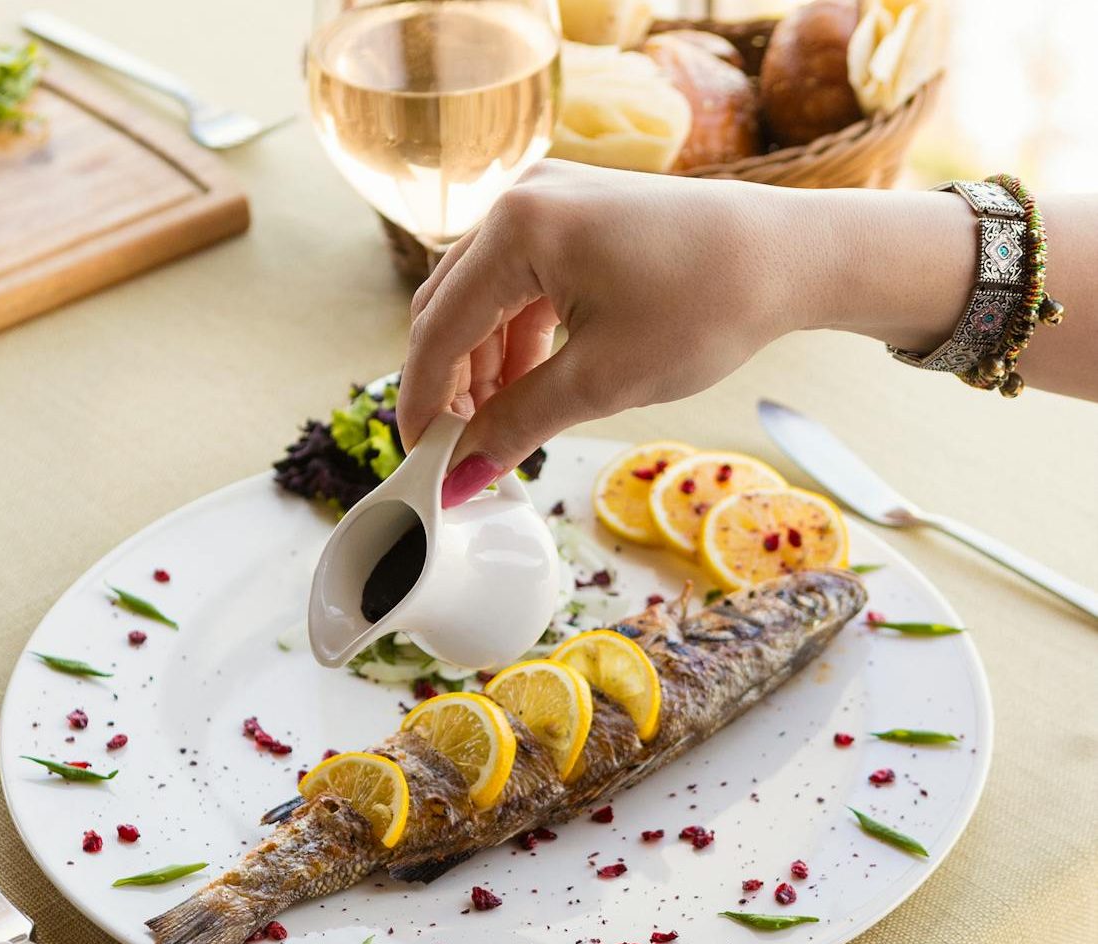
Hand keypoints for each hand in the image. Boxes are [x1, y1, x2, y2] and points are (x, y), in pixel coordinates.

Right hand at [397, 160, 818, 505]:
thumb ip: (516, 426)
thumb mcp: (601, 380)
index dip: (424, 401)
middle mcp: (522, 198)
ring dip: (483, 362)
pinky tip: (528, 382)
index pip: (439, 328)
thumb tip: (460, 475)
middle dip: (452, 382)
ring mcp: (549, 198)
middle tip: (461, 448)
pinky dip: (516, 334)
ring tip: (499, 424)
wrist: (794, 256)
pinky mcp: (574, 210)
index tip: (420, 459)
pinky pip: (519, 278)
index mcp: (518, 228)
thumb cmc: (708, 307)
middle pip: (450, 306)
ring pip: (482, 295)